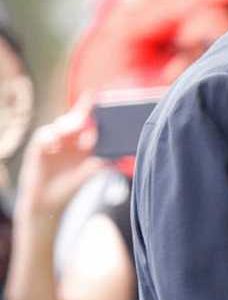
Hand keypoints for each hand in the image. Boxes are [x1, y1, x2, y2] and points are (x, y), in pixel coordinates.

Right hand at [14, 101, 104, 223]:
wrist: (49, 202)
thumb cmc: (71, 187)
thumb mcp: (89, 174)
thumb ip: (100, 163)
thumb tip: (116, 157)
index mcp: (84, 142)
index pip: (89, 121)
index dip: (92, 108)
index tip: (96, 96)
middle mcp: (69, 139)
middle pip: (74, 119)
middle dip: (80, 114)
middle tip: (85, 116)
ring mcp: (54, 142)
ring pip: (59, 125)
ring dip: (66, 125)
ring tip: (74, 128)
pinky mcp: (38, 148)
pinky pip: (43, 136)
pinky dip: (50, 137)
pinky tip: (55, 143)